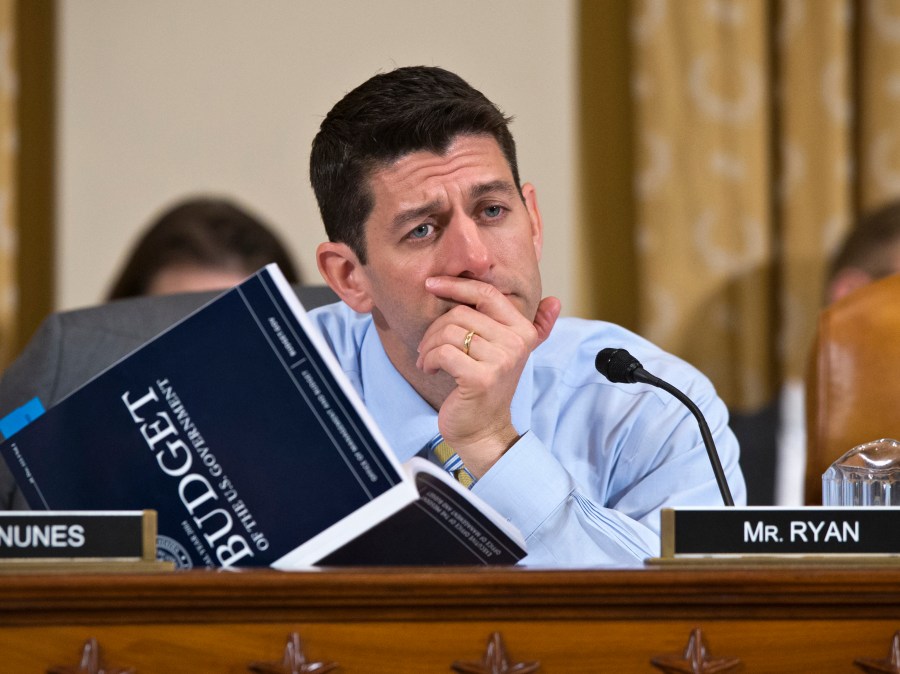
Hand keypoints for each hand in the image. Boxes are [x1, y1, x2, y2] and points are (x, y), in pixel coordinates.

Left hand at [415, 276, 560, 476]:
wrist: (484, 430)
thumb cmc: (488, 388)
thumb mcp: (511, 354)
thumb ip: (534, 327)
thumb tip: (555, 301)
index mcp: (523, 331)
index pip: (487, 294)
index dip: (456, 284)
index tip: (432, 284)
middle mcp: (516, 344)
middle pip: (460, 313)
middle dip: (435, 328)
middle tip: (428, 346)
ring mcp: (500, 361)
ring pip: (449, 332)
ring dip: (428, 346)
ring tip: (428, 359)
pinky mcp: (481, 378)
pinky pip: (443, 352)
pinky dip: (428, 359)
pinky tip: (429, 369)